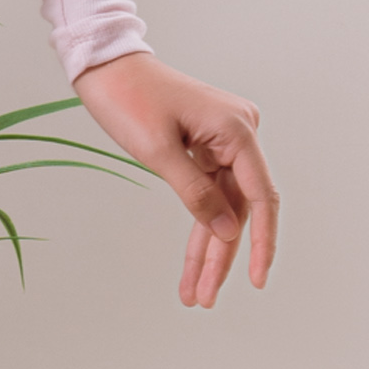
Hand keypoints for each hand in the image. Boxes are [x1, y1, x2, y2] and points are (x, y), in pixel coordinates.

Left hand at [71, 51, 279, 306]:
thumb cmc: (130, 100)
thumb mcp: (158, 152)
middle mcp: (238, 135)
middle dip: (221, 257)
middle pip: (238, 209)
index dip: (261, 241)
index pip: (259, 197)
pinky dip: (199, 227)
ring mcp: (223, 142)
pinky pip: (207, 195)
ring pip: (221, 208)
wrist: (107, 69)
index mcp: (237, 130)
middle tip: (205, 300)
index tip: (256, 279)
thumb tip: (227, 231)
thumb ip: (195, 193)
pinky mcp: (205, 148)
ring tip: (196, 294)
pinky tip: (194, 263)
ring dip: (208, 251)